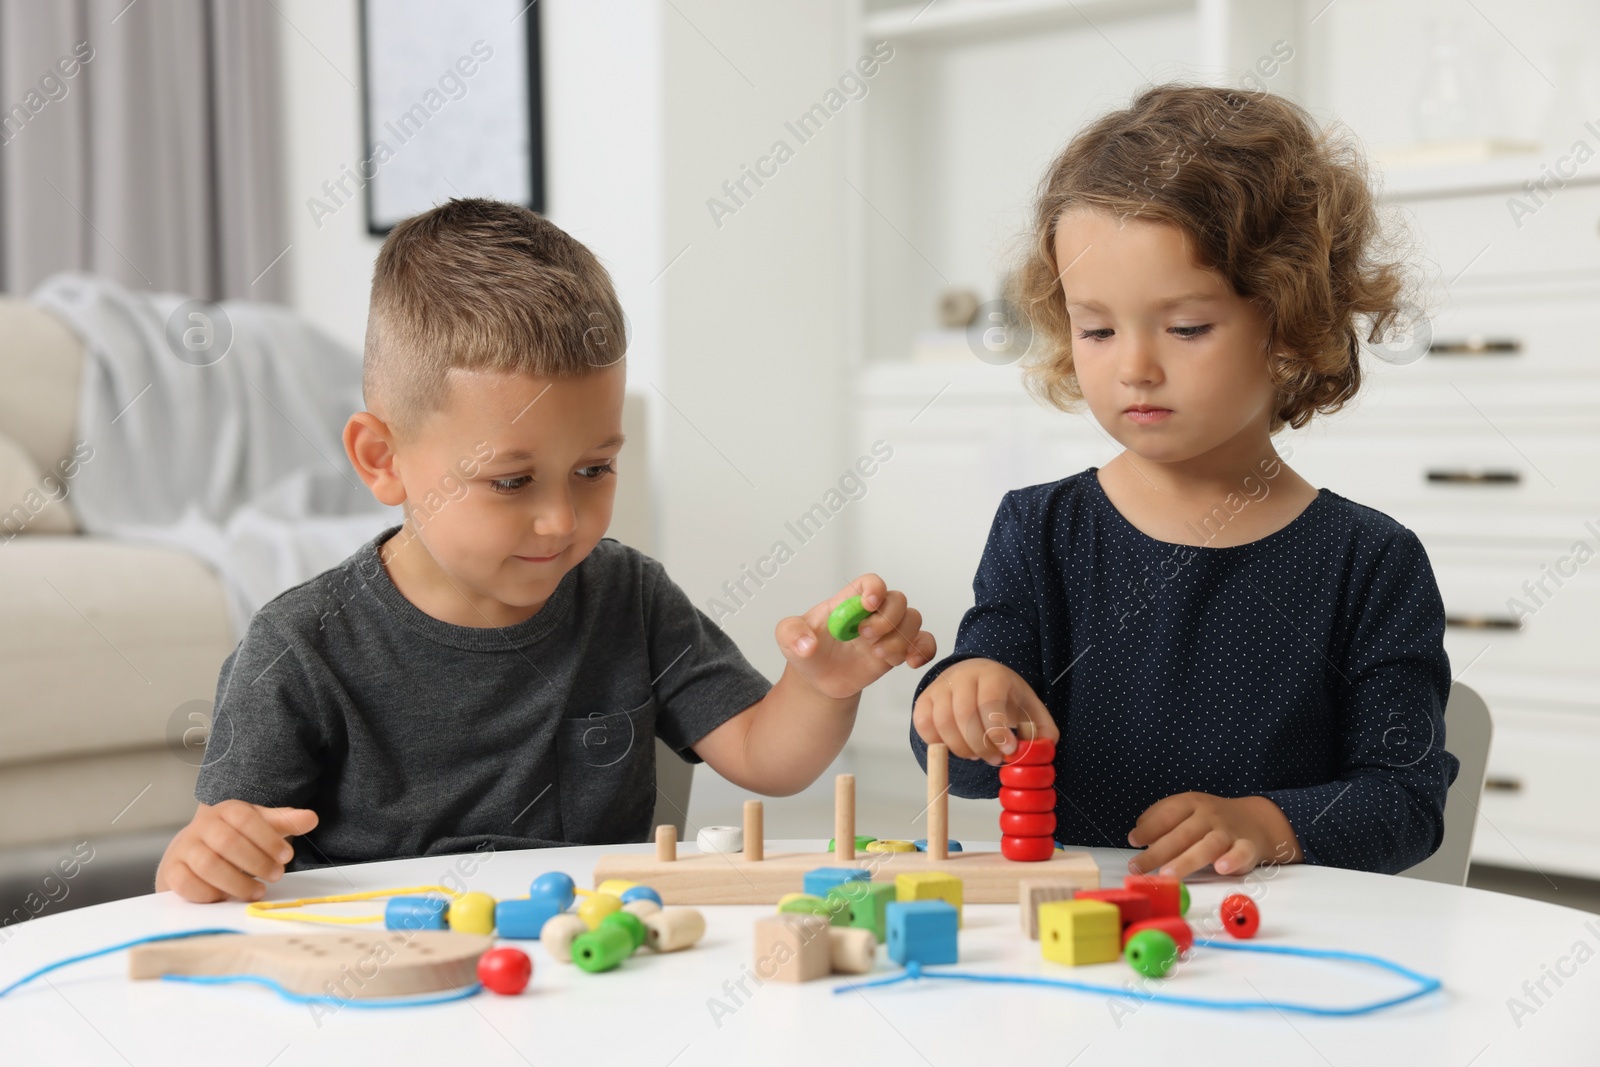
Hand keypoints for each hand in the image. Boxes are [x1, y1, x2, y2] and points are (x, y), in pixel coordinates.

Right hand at [155, 800, 319, 901]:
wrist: (194, 847)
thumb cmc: (235, 836)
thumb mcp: (261, 825)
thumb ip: (285, 822)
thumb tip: (312, 818)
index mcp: (226, 810)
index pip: (247, 819)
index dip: (269, 839)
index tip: (287, 856)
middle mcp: (202, 826)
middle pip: (228, 842)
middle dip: (256, 862)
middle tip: (276, 876)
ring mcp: (184, 848)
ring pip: (208, 865)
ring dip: (237, 882)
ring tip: (257, 891)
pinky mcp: (172, 871)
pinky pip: (187, 884)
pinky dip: (210, 893)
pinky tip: (227, 896)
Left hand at [776, 574, 935, 699]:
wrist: (819, 680)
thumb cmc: (807, 650)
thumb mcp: (787, 638)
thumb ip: (791, 634)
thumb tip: (807, 645)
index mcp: (848, 602)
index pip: (870, 582)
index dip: (875, 589)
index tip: (869, 605)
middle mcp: (872, 613)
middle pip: (897, 599)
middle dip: (887, 619)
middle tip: (866, 637)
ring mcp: (887, 632)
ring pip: (913, 619)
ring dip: (900, 638)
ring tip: (878, 655)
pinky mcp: (898, 650)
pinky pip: (924, 642)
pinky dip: (923, 649)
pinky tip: (909, 661)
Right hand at [912, 657, 1057, 765]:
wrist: (978, 676)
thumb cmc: (1005, 696)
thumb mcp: (1030, 708)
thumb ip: (1042, 731)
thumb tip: (1040, 751)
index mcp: (993, 674)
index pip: (989, 702)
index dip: (997, 731)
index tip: (1007, 750)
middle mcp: (963, 675)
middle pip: (964, 714)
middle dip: (979, 745)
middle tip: (993, 759)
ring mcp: (940, 685)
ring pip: (943, 722)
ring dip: (960, 748)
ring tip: (975, 754)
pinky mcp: (924, 698)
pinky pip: (923, 724)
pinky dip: (937, 742)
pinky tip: (955, 746)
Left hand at [1126, 792, 1301, 878]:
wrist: (1255, 820)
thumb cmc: (1209, 820)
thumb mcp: (1185, 810)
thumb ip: (1160, 819)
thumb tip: (1136, 834)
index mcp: (1191, 804)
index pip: (1167, 814)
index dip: (1149, 827)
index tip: (1132, 841)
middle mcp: (1209, 816)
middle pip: (1182, 834)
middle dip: (1157, 852)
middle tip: (1138, 866)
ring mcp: (1228, 831)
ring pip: (1207, 846)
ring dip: (1186, 860)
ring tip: (1167, 873)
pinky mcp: (1247, 847)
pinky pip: (1241, 853)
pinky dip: (1232, 860)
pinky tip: (1221, 868)